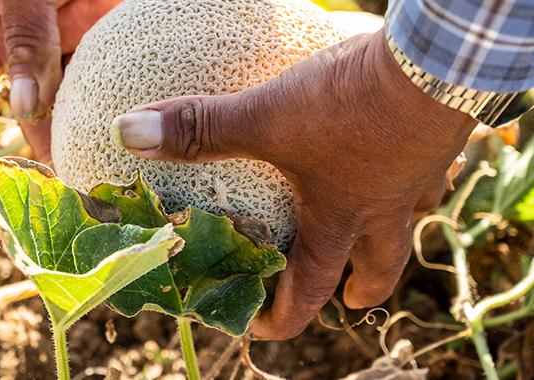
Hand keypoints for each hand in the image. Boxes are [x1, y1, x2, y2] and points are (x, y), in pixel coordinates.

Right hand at [0, 0, 121, 173]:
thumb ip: (24, 43)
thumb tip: (26, 107)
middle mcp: (22, 48)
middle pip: (25, 113)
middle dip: (34, 151)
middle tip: (45, 190)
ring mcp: (65, 48)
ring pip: (68, 105)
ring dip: (75, 139)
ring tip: (83, 175)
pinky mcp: (106, 46)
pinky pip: (105, 86)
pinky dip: (109, 113)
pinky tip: (115, 142)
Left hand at [111, 30, 476, 338]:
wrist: (434, 66)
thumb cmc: (349, 108)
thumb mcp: (264, 118)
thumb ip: (199, 129)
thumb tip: (130, 134)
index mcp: (338, 222)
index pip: (308, 289)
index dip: (283, 315)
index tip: (262, 325)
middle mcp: (382, 210)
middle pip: (379, 269)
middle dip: (360, 290)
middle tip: (349, 299)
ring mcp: (416, 177)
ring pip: (410, 223)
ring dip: (390, 235)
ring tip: (377, 229)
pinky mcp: (438, 139)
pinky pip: (429, 170)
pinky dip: (413, 174)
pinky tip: (399, 154)